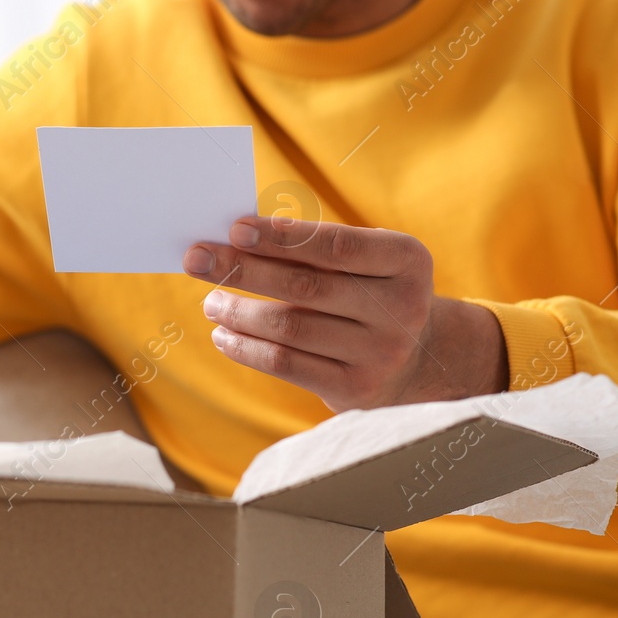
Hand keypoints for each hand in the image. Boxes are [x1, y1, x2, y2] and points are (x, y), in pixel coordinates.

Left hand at [183, 215, 508, 411]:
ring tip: (211, 301)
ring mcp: (380, 353)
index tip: (235, 228)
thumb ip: (316, 247)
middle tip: (198, 259)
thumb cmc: (371, 292)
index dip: (282, 236)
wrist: (419, 358)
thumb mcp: (366, 261)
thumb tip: (236, 238)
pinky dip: (246, 348)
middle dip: (244, 269)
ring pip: (290, 327)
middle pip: (306, 286)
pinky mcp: (355, 389)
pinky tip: (224, 335)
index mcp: (407, 261)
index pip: (335, 245)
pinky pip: (286, 364)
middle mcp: (402, 307)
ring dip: (239, 312)